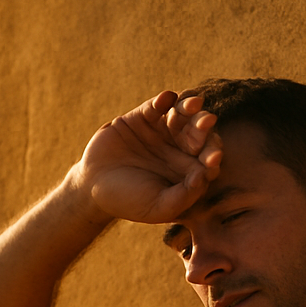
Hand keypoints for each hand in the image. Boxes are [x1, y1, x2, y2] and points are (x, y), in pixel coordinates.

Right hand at [72, 90, 223, 224]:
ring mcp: (162, 130)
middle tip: (206, 121)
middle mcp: (179, 147)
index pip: (208, 158)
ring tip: (192, 103)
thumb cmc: (129, 202)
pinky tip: (167, 98)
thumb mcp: (159, 207)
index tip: (213, 157)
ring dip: (189, 107)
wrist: (92, 188)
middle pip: (199, 132)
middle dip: (204, 127)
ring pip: (182, 114)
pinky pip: (157, 105)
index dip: (213, 155)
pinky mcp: (143, 117)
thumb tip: (206, 175)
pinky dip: (163, 100)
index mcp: (188, 170)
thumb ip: (185, 195)